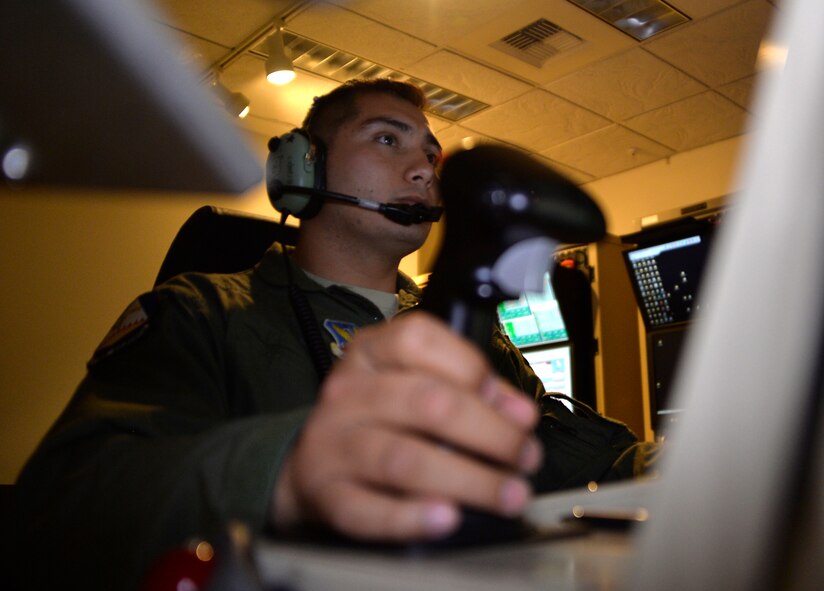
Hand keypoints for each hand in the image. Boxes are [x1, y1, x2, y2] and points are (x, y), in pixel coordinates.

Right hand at [271, 312, 541, 540]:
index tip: (515, 407)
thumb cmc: (374, 419)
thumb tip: (516, 411)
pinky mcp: (327, 494)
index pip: (419, 341)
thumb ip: (463, 387)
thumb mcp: (409, 382)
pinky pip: (368, 509)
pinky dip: (412, 517)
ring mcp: (333, 444)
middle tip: (524, 457)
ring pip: (405, 459)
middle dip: (491, 433)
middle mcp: (348, 393)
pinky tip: (447, 518)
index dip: (475, 370)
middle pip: (426, 403)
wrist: (309, 465)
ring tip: (508, 494)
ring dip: (469, 479)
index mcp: (370, 353)